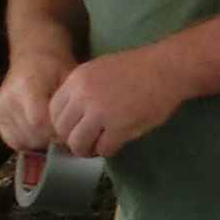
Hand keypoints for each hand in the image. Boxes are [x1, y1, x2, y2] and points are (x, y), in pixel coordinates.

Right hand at [0, 57, 65, 152]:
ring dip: (39, 140)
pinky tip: (37, 130)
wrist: (33, 56)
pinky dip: (27, 140)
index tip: (66, 127)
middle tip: (60, 129)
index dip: (56, 130)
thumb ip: (67, 105)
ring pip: (22, 140)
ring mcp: (0, 107)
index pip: (39, 121)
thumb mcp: (67, 80)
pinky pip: (12, 140)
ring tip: (49, 127)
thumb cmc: (54, 68)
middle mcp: (9, 98)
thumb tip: (69, 132)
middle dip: (50, 137)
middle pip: (31, 134)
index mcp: (27, 86)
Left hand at [40, 50, 189, 157]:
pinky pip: (102, 148)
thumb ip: (81, 89)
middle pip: (62, 130)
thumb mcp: (99, 69)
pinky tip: (115, 144)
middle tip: (86, 141)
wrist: (166, 68)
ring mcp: (100, 112)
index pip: (53, 111)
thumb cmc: (138, 68)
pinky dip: (107, 150)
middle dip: (73, 139)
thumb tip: (71, 116)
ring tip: (98, 146)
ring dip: (87, 149)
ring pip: (78, 143)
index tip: (74, 129)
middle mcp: (83, 95)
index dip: (62, 124)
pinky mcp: (118, 127)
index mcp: (76, 79)